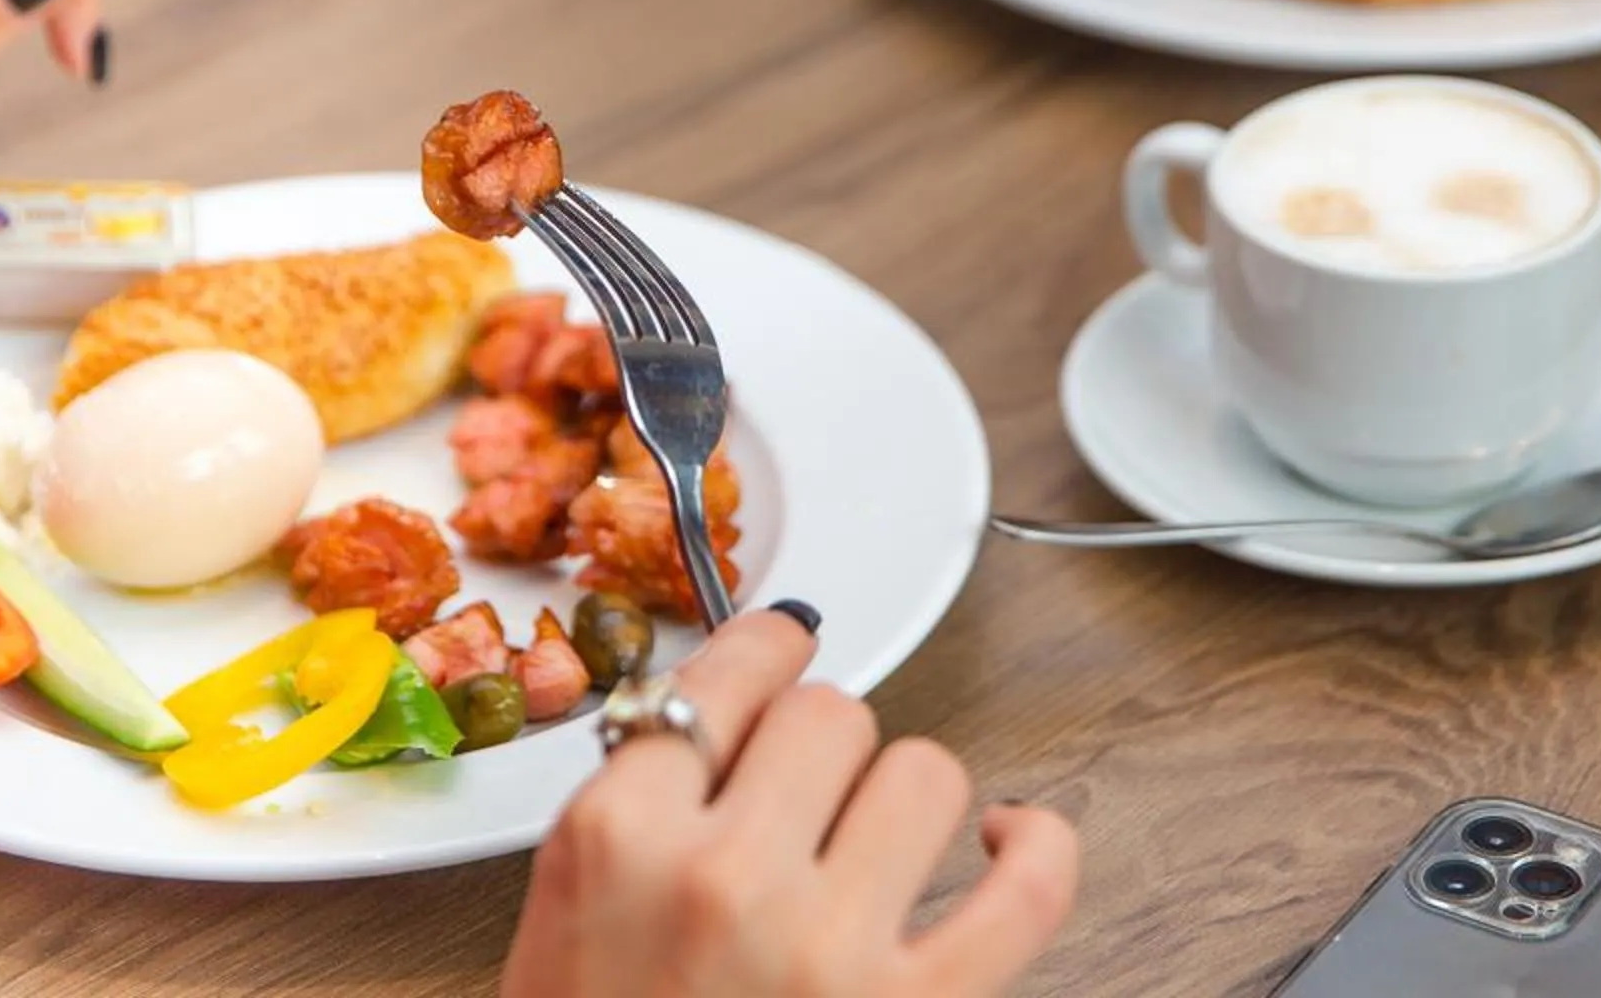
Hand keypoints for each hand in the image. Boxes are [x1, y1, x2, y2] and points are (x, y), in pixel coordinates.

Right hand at [503, 612, 1078, 997]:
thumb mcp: (565, 915)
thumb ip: (642, 802)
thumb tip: (746, 695)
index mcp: (618, 837)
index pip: (729, 673)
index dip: (768, 658)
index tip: (785, 654)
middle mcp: (723, 874)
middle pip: (828, 713)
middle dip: (823, 752)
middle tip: (805, 804)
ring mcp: (827, 946)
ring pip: (923, 771)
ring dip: (907, 803)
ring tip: (876, 851)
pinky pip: (1024, 889)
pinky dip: (1035, 853)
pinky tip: (1009, 845)